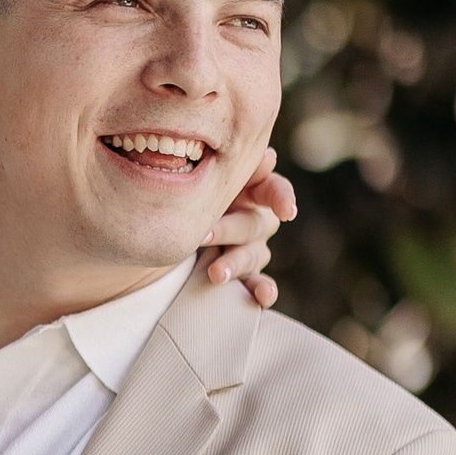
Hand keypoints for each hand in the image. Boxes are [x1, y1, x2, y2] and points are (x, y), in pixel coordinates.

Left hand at [202, 145, 295, 307]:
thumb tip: (268, 156)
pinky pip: (257, 283)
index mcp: (251, 189)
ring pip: (253, 256)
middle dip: (229, 230)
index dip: (282, 199)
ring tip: (215, 273)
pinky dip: (262, 291)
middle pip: (254, 224)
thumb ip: (229, 168)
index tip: (287, 212)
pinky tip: (263, 297)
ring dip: (236, 263)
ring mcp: (252, 248)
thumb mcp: (203, 178)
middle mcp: (256, 218)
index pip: (274, 190)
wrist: (168, 226)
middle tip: (202, 236)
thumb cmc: (189, 194)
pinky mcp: (244, 274)